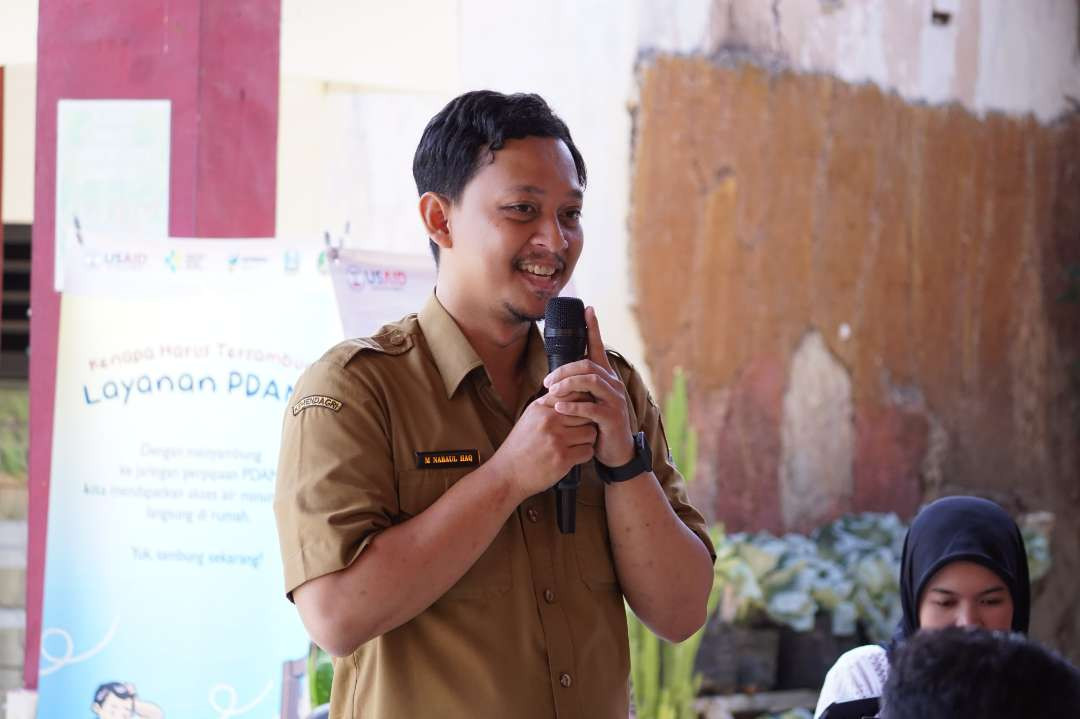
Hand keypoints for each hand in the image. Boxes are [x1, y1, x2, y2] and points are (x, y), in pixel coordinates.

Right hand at [489, 395, 596, 498]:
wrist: (507, 473)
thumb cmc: (520, 445)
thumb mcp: (530, 417)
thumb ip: (549, 404)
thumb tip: (571, 391)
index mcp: (541, 408)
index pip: (574, 395)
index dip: (583, 404)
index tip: (582, 412)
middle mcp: (549, 421)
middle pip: (586, 414)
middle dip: (587, 423)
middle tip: (580, 431)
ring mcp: (556, 440)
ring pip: (590, 433)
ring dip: (587, 439)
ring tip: (577, 443)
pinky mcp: (562, 458)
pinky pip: (588, 451)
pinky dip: (584, 454)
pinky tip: (575, 455)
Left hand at [542, 306, 634, 467]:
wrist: (616, 452)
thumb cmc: (597, 425)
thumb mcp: (588, 402)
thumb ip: (578, 388)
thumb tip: (557, 376)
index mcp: (605, 377)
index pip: (599, 347)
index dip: (593, 328)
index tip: (587, 308)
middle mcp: (613, 384)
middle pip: (588, 365)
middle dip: (565, 370)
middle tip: (546, 380)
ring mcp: (615, 400)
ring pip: (591, 381)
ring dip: (568, 384)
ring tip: (552, 391)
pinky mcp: (612, 418)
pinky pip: (591, 407)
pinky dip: (573, 406)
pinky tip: (559, 407)